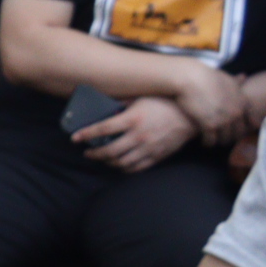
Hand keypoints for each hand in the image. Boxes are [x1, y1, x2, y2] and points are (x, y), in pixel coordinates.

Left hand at [77, 95, 198, 171]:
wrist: (191, 116)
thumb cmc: (165, 103)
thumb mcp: (140, 98)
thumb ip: (122, 103)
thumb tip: (106, 106)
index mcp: (132, 119)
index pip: (102, 129)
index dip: (86, 134)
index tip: (75, 138)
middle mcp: (139, 136)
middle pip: (110, 150)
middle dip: (94, 153)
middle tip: (87, 152)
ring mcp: (148, 148)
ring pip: (122, 162)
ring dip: (108, 162)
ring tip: (101, 158)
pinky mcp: (157, 156)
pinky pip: (137, 167)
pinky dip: (125, 168)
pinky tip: (118, 165)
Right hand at [174, 64, 248, 146]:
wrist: (190, 77)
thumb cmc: (205, 75)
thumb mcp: (226, 77)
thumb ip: (236, 82)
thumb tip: (243, 77)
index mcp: (242, 102)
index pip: (248, 121)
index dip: (240, 127)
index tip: (233, 128)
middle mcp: (236, 112)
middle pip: (237, 132)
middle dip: (230, 137)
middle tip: (222, 137)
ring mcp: (224, 120)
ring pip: (225, 138)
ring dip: (219, 141)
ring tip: (213, 140)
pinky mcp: (210, 125)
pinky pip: (211, 140)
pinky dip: (208, 142)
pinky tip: (204, 141)